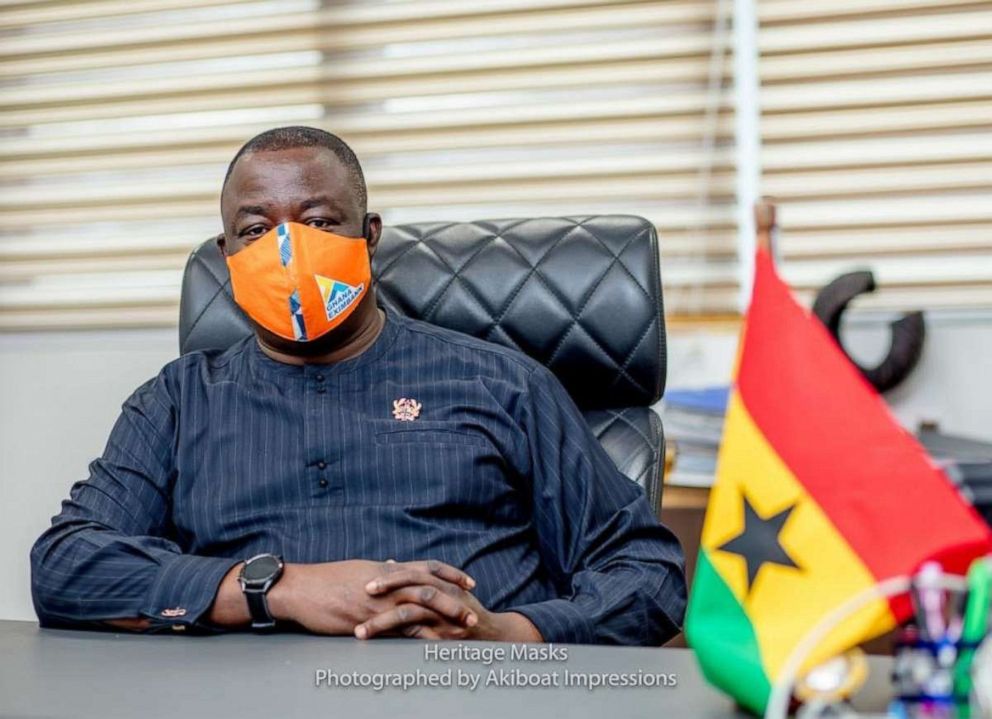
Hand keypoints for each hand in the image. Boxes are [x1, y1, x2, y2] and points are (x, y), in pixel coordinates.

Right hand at [268, 559, 476, 635]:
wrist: (302, 589)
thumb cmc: (327, 581)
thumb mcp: (359, 570)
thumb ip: (381, 571)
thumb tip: (394, 565)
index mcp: (387, 569)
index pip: (427, 568)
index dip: (450, 575)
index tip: (468, 582)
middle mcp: (389, 583)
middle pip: (431, 588)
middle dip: (455, 601)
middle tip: (472, 613)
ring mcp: (381, 601)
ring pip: (421, 608)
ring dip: (444, 620)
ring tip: (461, 631)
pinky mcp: (370, 619)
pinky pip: (401, 629)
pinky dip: (420, 636)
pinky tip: (434, 645)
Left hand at [355, 570, 542, 641]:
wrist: (491, 634)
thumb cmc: (462, 609)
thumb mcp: (445, 588)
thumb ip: (418, 577)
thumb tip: (390, 562)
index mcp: (442, 583)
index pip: (413, 573)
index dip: (390, 577)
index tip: (366, 585)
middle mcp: (445, 596)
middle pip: (412, 589)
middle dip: (385, 593)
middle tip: (361, 599)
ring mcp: (445, 618)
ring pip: (410, 615)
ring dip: (382, 623)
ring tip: (361, 632)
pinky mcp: (445, 639)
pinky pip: (418, 638)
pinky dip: (399, 640)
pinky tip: (382, 645)